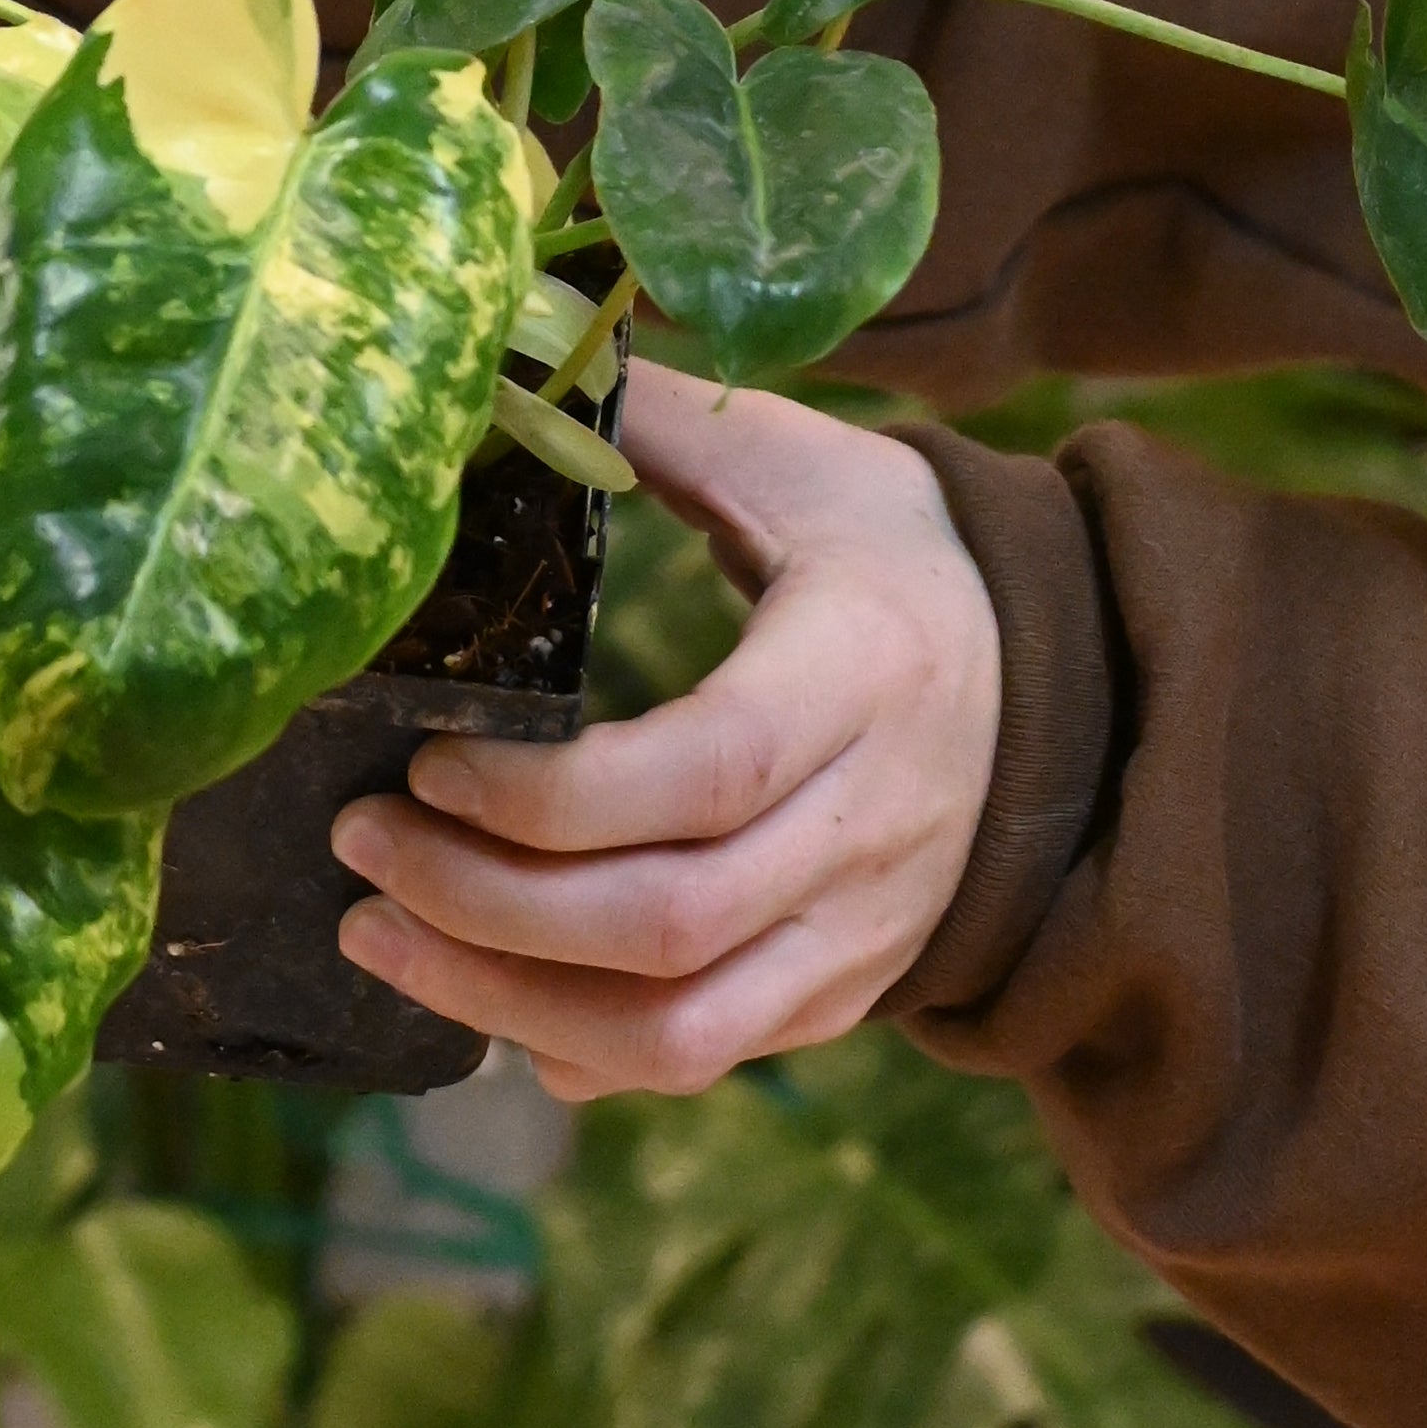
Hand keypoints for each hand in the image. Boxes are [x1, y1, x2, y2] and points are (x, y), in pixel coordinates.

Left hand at [328, 364, 999, 1104]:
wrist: (1067, 682)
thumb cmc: (900, 555)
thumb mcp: (806, 467)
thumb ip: (664, 428)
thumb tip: (509, 368)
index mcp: (864, 677)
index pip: (707, 772)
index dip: (550, 797)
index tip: (426, 765)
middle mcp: (873, 825)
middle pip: (670, 920)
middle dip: (485, 904)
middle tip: (359, 848)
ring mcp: (862, 930)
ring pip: (679, 1027)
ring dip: (506, 1000)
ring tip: (377, 937)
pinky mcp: (844, 993)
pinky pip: (704, 1059)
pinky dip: (580, 1050)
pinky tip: (479, 1000)